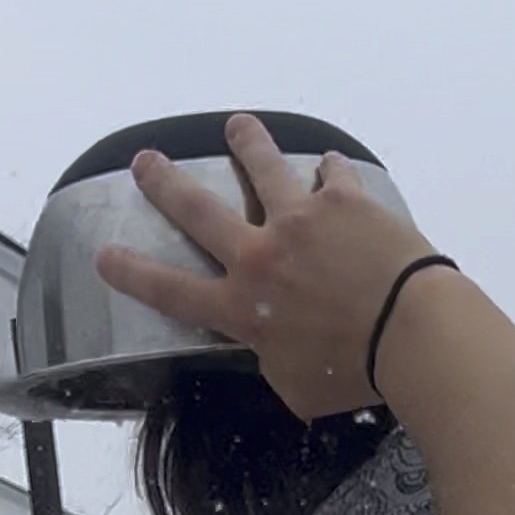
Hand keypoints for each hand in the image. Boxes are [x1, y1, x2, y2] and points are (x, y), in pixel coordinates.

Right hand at [95, 113, 434, 422]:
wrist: (409, 333)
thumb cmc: (355, 376)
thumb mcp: (296, 388)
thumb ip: (273, 361)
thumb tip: (273, 348)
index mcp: (243, 308)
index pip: (171, 292)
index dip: (132, 274)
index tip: (104, 254)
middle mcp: (260, 256)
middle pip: (198, 210)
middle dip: (165, 184)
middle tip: (146, 161)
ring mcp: (299, 219)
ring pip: (262, 168)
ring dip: (246, 144)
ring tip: (237, 127)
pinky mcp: (342, 200)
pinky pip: (330, 175)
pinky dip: (327, 169)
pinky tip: (327, 163)